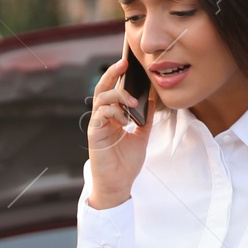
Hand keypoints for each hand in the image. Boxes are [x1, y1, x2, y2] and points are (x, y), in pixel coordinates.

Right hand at [85, 53, 151, 207]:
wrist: (119, 184)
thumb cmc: (126, 163)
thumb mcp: (142, 136)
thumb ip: (146, 119)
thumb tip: (152, 100)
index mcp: (112, 117)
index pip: (112, 91)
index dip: (117, 76)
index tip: (127, 63)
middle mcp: (102, 118)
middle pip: (102, 89)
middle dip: (112, 74)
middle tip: (124, 64)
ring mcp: (97, 125)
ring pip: (101, 99)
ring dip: (118, 96)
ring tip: (133, 103)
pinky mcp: (94, 134)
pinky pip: (100, 115)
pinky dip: (114, 112)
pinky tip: (125, 119)